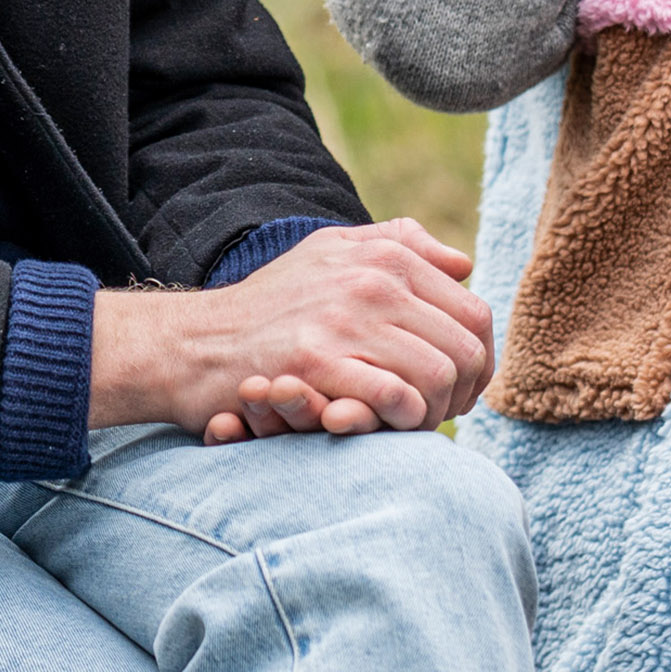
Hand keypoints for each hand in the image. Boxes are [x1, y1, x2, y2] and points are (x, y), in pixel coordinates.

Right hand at [91, 219, 493, 439]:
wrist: (193, 343)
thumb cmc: (268, 307)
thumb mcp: (329, 253)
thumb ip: (397, 246)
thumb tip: (462, 264)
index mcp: (383, 255)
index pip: (473, 312)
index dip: (477, 359)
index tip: (457, 387)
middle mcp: (371, 280)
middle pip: (466, 348)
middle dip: (465, 392)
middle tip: (440, 414)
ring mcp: (345, 320)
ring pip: (441, 375)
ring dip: (437, 411)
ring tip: (412, 423)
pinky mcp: (318, 363)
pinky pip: (397, 397)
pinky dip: (404, 419)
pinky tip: (385, 425)